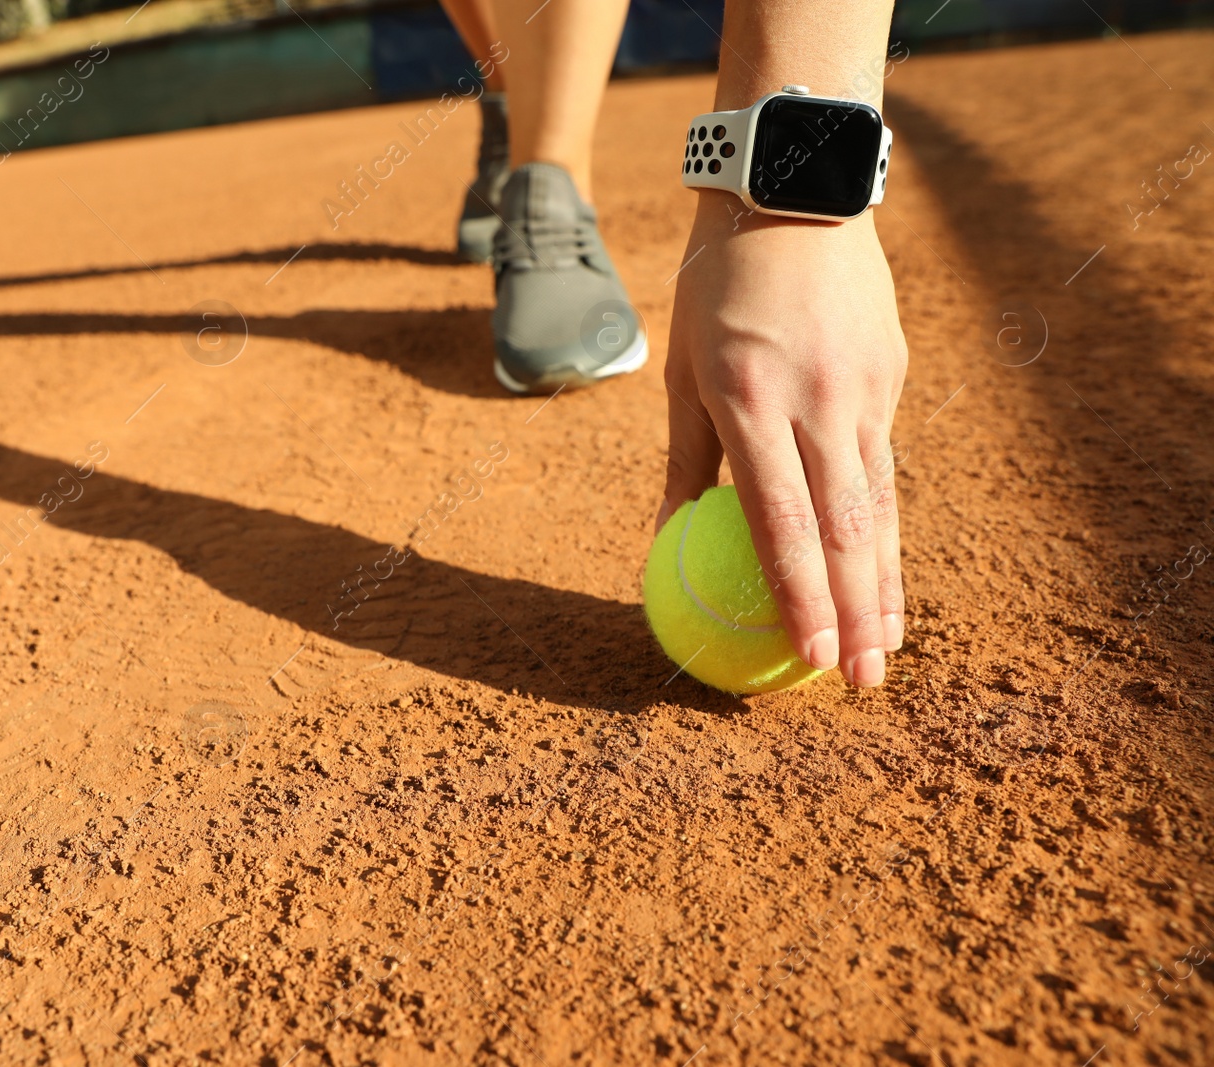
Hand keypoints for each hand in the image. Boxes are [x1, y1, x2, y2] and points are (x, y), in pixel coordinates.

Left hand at [659, 193, 907, 686]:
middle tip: (860, 681)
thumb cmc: (716, 290)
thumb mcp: (683, 371)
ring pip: (879, 507)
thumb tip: (666, 543)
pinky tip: (889, 575)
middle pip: (844, 530)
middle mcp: (814, 402)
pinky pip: (887, 469)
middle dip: (854, 614)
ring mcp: (863, 390)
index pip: (779, 520)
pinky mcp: (890, 379)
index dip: (796, 594)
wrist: (794, 195)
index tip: (802, 655)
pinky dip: (889, 530)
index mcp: (748, 400)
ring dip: (884, 585)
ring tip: (888, 648)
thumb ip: (682, 461)